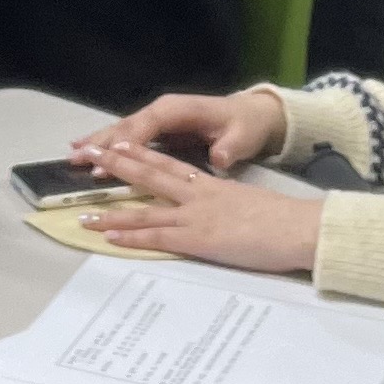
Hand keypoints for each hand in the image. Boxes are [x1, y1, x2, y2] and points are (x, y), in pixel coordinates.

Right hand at [76, 88, 289, 169]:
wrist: (251, 116)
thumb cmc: (244, 126)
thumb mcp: (242, 136)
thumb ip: (230, 147)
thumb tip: (219, 157)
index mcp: (177, 110)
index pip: (145, 126)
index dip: (125, 143)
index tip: (105, 160)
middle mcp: (162, 111)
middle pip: (126, 127)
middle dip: (100, 142)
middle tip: (75, 157)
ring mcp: (157, 119)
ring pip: (122, 131)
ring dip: (98, 143)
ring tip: (72, 153)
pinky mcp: (156, 130)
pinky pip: (128, 137)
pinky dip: (108, 145)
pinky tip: (90, 152)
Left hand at [83, 146, 325, 274]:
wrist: (300, 227)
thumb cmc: (280, 221)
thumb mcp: (246, 204)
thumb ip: (224, 204)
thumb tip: (214, 212)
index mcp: (211, 185)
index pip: (168, 164)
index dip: (141, 154)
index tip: (117, 144)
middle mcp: (198, 195)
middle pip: (150, 176)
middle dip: (117, 166)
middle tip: (90, 157)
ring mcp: (196, 216)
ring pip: (145, 211)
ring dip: (113, 212)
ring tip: (84, 212)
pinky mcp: (199, 239)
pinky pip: (158, 237)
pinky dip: (132, 237)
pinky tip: (110, 237)